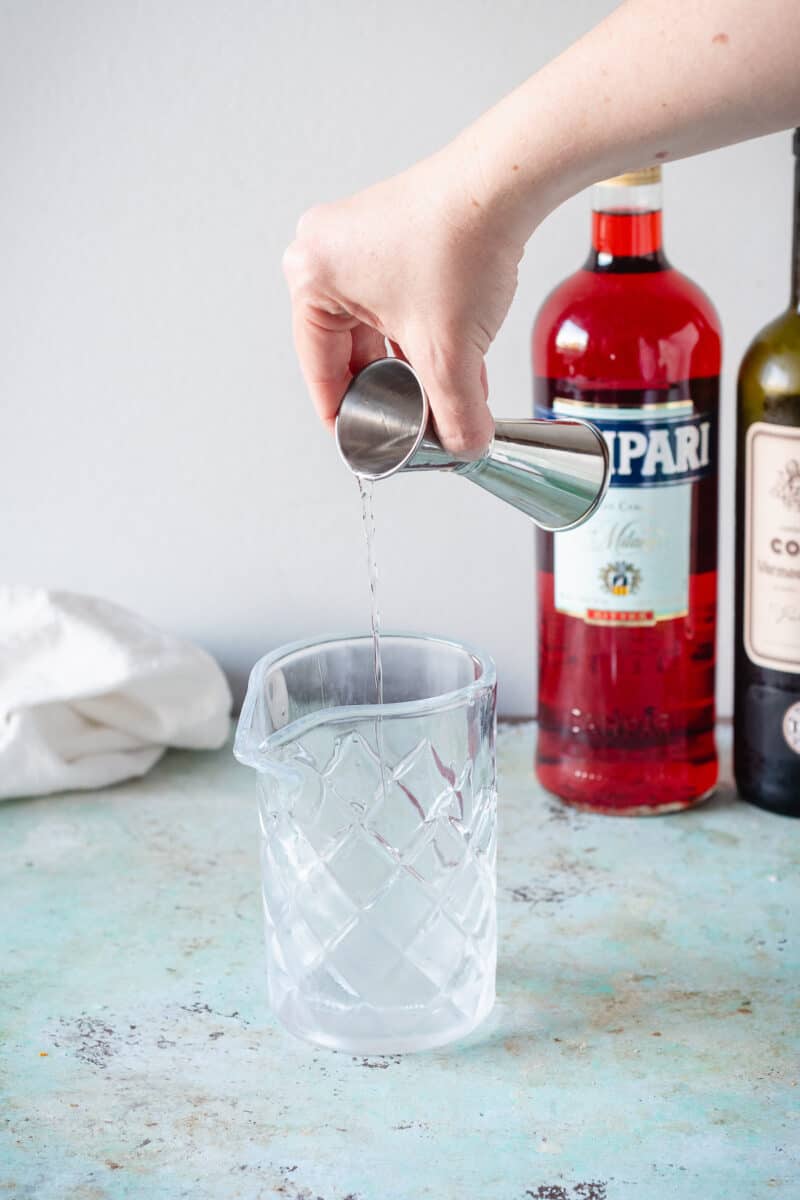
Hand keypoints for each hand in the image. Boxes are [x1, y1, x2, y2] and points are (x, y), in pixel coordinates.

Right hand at [282, 145, 525, 457]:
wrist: (507, 181)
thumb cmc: (459, 241)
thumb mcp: (448, 351)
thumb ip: (454, 412)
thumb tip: (462, 444)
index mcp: (311, 278)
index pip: (321, 370)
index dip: (349, 417)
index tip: (370, 445)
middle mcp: (327, 253)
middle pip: (352, 352)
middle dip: (391, 392)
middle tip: (412, 426)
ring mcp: (361, 240)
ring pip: (382, 330)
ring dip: (415, 368)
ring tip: (442, 400)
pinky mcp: (397, 234)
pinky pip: (402, 303)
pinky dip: (427, 337)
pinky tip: (458, 367)